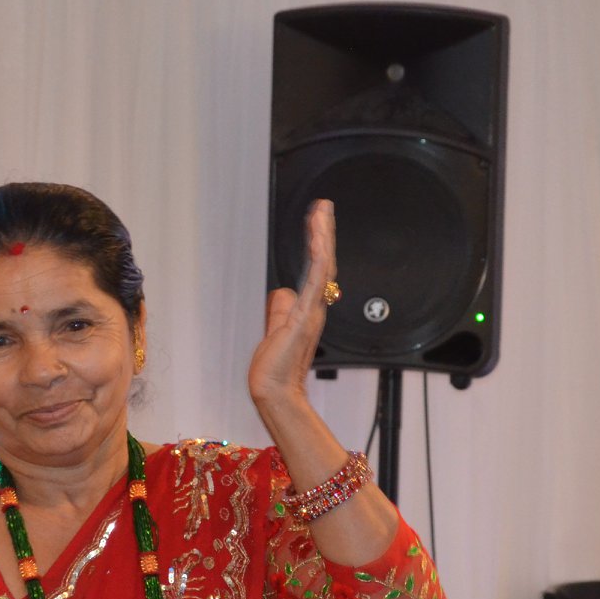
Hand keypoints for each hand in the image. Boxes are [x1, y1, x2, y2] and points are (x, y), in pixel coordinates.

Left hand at [248, 199, 335, 413]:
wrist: (275, 391)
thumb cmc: (275, 368)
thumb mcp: (275, 328)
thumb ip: (280, 308)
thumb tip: (282, 291)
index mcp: (308, 309)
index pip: (316, 269)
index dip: (318, 244)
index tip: (318, 221)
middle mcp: (315, 307)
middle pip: (323, 262)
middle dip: (323, 232)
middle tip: (324, 207)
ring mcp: (312, 311)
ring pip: (322, 267)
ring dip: (322, 238)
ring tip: (322, 213)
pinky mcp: (305, 317)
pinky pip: (315, 283)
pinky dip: (318, 261)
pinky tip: (319, 242)